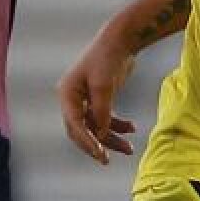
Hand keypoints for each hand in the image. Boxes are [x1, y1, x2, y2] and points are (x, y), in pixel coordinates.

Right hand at [57, 30, 137, 164]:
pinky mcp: (99, 99)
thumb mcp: (104, 85)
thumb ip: (102, 111)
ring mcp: (85, 100)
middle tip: (107, 160)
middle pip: (81, 130)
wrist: (121, 40)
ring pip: (96, 128)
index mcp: (67, 93)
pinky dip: (118, 126)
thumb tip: (101, 134)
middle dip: (96, 145)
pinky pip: (105, 120)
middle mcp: (72, 99)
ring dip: (111, 139)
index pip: (74, 124)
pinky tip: (132, 128)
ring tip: (129, 149)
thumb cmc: (108, 57)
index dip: (87, 141)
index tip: (101, 155)